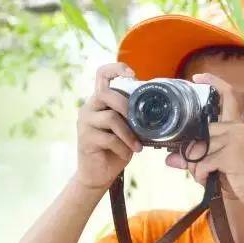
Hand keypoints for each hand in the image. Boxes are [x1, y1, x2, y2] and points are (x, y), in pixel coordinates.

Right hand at [74, 62, 142, 190]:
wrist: (98, 174)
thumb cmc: (117, 148)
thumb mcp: (129, 128)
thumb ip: (134, 116)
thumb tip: (158, 109)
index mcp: (100, 101)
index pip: (102, 75)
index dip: (116, 69)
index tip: (132, 74)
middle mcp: (89, 108)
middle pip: (106, 94)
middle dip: (127, 107)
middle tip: (140, 124)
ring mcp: (85, 123)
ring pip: (111, 118)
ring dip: (129, 133)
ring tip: (138, 145)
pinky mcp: (85, 139)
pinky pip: (109, 138)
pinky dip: (123, 147)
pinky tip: (128, 153)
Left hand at [165, 73, 243, 208]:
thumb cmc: (241, 178)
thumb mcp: (217, 165)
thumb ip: (195, 158)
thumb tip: (170, 158)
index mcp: (236, 126)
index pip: (227, 97)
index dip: (213, 83)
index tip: (197, 77)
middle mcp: (237, 128)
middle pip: (200, 133)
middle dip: (191, 155)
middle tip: (198, 170)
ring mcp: (235, 139)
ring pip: (198, 149)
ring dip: (196, 168)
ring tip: (206, 177)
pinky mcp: (231, 154)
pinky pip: (202, 162)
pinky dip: (201, 175)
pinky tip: (209, 180)